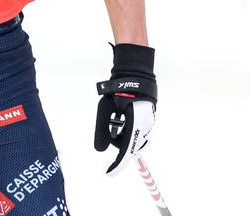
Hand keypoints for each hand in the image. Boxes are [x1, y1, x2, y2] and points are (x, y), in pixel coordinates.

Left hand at [94, 43, 156, 175]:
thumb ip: (102, 130)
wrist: (134, 74)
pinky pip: (138, 132)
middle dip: (118, 142)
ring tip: (116, 118)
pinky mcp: (148, 119)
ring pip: (135, 140)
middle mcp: (145, 126)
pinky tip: (122, 117)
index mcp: (136, 125)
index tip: (109, 173)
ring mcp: (149, 123)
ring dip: (123, 135)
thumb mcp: (105, 109)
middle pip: (130, 146)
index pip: (126, 152)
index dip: (118, 164)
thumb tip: (100, 150)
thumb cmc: (118, 91)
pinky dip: (128, 130)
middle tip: (111, 125)